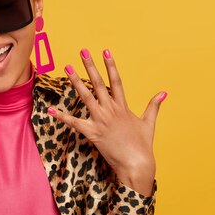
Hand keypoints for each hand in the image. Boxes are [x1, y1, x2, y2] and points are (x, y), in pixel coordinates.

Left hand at [47, 49, 166, 196]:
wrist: (137, 163)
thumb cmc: (142, 145)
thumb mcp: (149, 123)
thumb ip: (154, 106)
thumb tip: (164, 92)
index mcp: (123, 106)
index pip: (116, 80)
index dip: (110, 65)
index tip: (105, 51)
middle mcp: (111, 110)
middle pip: (99, 83)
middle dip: (90, 66)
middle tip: (82, 51)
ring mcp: (101, 120)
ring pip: (85, 96)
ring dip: (75, 81)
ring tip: (67, 67)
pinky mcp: (92, 133)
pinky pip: (74, 123)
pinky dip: (61, 116)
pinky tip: (50, 110)